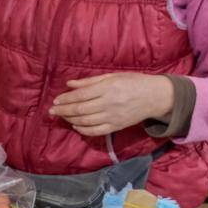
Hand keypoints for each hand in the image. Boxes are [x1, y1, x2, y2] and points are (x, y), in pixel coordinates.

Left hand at [49, 74, 175, 136]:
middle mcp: (109, 103)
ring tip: (61, 117)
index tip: (56, 100)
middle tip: (52, 110)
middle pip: (80, 110)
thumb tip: (69, 84)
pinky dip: (83, 130)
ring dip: (70, 120)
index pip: (81, 95)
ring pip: (86, 121)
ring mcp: (113, 117)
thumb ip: (90, 81)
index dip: (66, 99)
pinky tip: (76, 126)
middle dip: (63, 111)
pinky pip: (96, 131)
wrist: (155, 97)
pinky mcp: (117, 127)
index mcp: (108, 88)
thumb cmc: (133, 82)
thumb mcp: (112, 76)